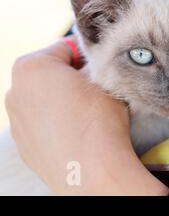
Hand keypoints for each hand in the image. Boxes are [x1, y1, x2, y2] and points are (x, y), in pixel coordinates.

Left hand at [5, 38, 168, 194]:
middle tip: (96, 90)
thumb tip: (91, 64)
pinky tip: (78, 131)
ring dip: (64, 100)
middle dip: (72, 78)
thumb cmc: (98, 120)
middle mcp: (15, 91)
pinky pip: (43, 123)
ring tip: (88, 113)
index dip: (88, 57)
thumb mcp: (104, 78)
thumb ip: (93, 63)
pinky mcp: (24, 144)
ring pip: (46, 99)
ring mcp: (16, 121)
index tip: (101, 70)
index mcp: (31, 67)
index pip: (65, 47)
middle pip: (51, 73)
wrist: (92, 169)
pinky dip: (58, 122)